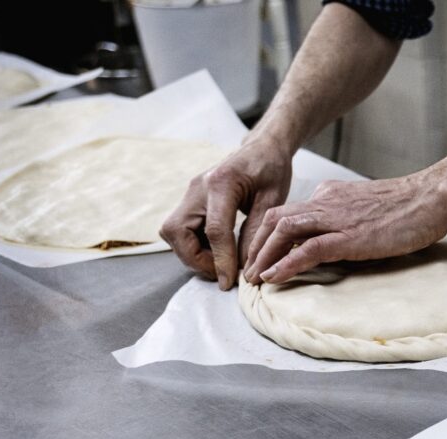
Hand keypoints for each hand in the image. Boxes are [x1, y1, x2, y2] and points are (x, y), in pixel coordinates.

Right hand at [159, 138, 292, 289]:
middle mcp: (197, 187)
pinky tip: (217, 251)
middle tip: (222, 273)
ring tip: (221, 264)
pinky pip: (181, 230)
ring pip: (173, 233)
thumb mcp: (273, 200)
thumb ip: (256, 231)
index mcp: (221, 183)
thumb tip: (245, 267)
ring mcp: (190, 193)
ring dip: (192, 254)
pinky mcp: (190, 201)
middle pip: (177, 231)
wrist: (262, 148)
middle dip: (195, 259)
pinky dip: (194, 246)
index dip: (220, 260)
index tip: (229, 282)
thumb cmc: (271, 169)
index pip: (214, 230)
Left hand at [243, 173, 446, 284]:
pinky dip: (286, 264)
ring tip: (254, 279)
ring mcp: (336, 218)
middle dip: (256, 246)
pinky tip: (274, 278)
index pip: (288, 212)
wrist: (432, 197)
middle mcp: (326, 202)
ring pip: (284, 231)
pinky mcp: (349, 236)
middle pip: (275, 220)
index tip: (261, 256)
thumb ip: (347, 219)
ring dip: (264, 256)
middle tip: (248, 271)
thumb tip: (337, 240)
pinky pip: (308, 249)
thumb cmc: (410, 207)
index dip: (268, 235)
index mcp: (331, 195)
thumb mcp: (368, 209)